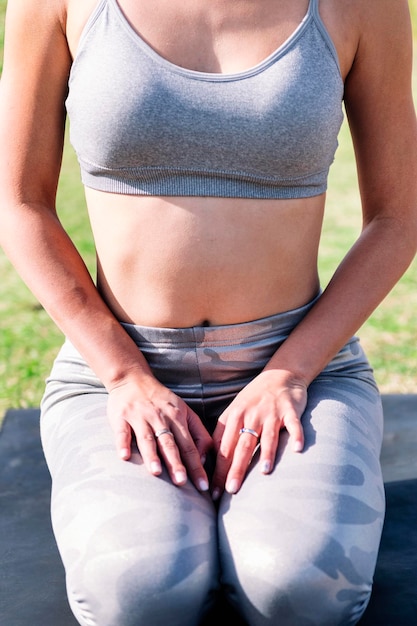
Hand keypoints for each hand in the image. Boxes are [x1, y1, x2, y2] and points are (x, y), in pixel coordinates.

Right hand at [107, 372, 212, 492]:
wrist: (133, 379)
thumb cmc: (162, 400)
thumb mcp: (184, 410)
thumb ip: (198, 432)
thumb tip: (206, 458)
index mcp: (177, 418)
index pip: (190, 446)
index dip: (196, 466)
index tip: (203, 486)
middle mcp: (160, 418)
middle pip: (170, 443)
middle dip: (176, 463)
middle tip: (182, 483)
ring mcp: (140, 417)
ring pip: (147, 438)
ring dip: (152, 455)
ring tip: (156, 472)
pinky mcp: (121, 417)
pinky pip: (122, 432)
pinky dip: (123, 443)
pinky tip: (124, 456)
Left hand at [211, 370, 306, 499]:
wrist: (280, 375)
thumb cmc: (254, 400)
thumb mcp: (234, 413)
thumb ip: (223, 435)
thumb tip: (208, 462)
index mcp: (233, 417)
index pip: (223, 447)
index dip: (218, 470)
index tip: (213, 493)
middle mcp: (251, 415)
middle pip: (242, 445)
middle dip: (236, 468)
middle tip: (231, 490)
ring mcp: (271, 412)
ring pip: (267, 435)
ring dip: (267, 453)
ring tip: (265, 472)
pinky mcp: (290, 410)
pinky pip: (293, 424)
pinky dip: (296, 435)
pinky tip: (298, 449)